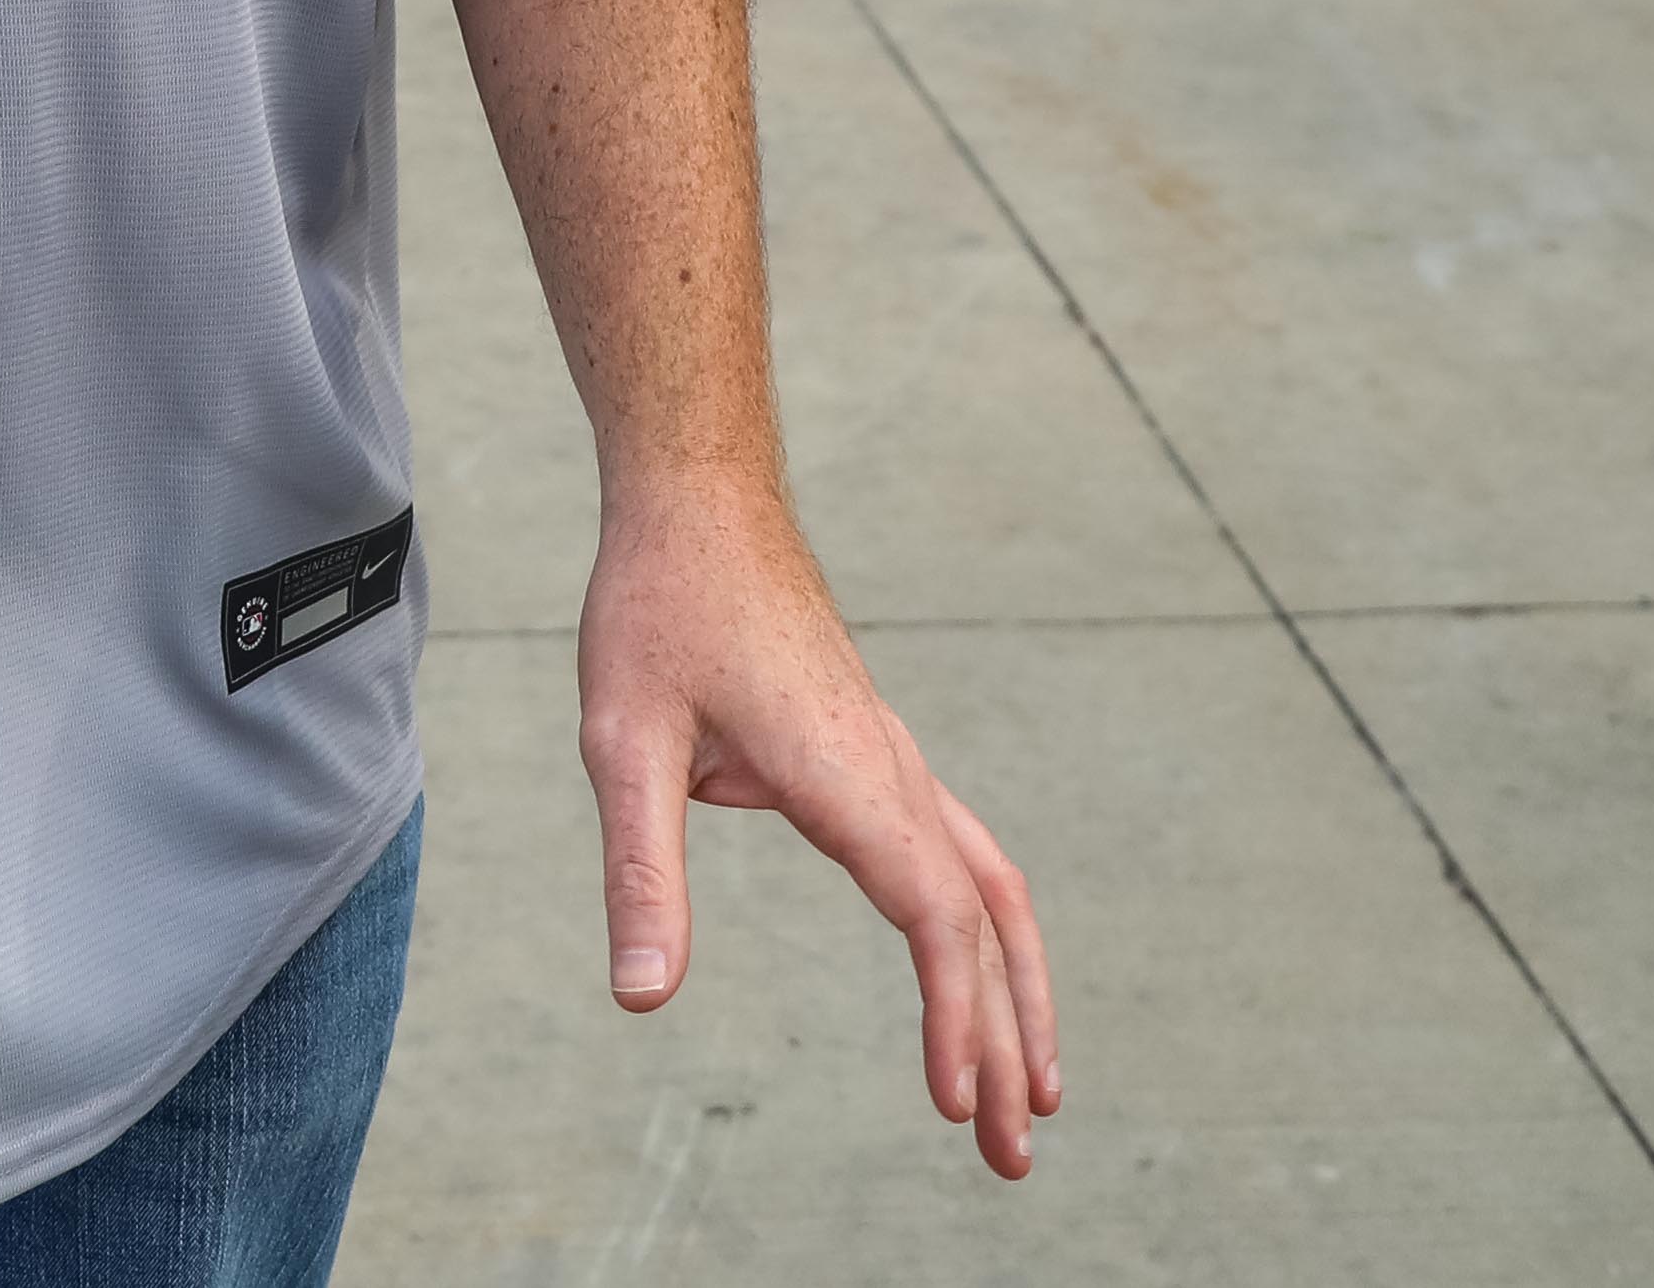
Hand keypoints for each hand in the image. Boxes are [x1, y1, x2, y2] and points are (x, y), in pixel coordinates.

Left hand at [579, 470, 1056, 1177]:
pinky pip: (957, 852)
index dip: (954, 1017)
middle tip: (1014, 1155)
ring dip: (1014, 991)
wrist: (698, 500)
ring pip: (988, 887)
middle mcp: (892, 769)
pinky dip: (982, 927)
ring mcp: (892, 758)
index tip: (957, 1104)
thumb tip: (643, 999)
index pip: (933, 917)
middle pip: (980, 921)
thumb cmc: (659, 607)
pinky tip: (969, 974)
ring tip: (1030, 1091)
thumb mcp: (623, 740)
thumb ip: (641, 870)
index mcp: (847, 774)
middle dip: (1007, 1040)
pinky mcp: (874, 751)